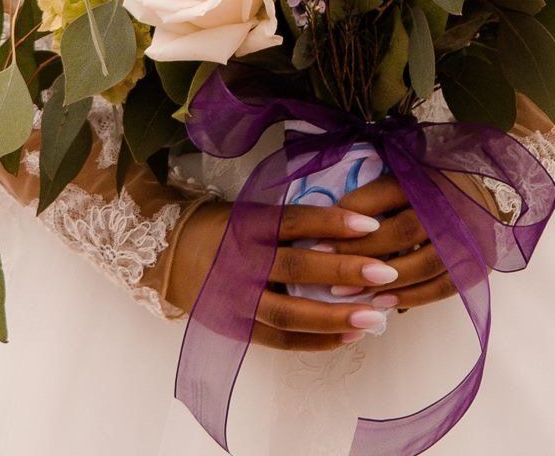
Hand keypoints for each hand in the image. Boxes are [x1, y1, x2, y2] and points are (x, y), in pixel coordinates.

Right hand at [164, 196, 404, 351]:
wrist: (169, 256)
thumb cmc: (223, 228)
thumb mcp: (250, 213)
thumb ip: (289, 225)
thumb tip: (347, 231)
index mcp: (246, 225)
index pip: (294, 221)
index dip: (332, 223)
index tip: (370, 226)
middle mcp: (241, 261)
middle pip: (296, 268)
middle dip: (344, 271)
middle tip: (385, 272)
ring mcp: (237, 299)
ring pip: (290, 313)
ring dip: (335, 316)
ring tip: (376, 317)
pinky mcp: (237, 328)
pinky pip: (281, 340)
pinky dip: (316, 341)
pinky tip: (349, 337)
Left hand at [318, 172, 465, 314]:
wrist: (484, 195)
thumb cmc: (432, 185)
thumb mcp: (404, 177)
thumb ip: (375, 195)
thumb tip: (334, 218)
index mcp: (427, 179)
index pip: (384, 194)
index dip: (350, 216)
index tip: (320, 238)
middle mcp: (448, 207)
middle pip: (401, 232)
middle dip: (361, 254)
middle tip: (328, 270)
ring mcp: (466, 238)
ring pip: (422, 264)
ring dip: (383, 282)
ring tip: (349, 294)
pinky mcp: (476, 264)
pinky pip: (443, 287)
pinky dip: (413, 297)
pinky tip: (384, 303)